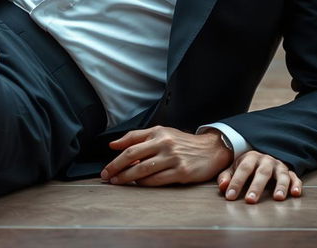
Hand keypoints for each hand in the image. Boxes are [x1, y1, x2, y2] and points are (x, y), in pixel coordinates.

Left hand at [100, 126, 232, 185]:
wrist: (210, 149)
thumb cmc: (182, 142)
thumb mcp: (162, 133)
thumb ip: (137, 137)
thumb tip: (113, 144)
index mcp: (158, 132)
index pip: (130, 142)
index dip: (116, 156)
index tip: (106, 167)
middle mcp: (164, 143)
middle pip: (133, 155)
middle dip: (116, 167)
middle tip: (106, 176)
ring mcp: (172, 158)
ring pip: (142, 169)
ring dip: (127, 178)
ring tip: (117, 182)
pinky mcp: (181, 172)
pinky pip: (157, 180)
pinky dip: (144, 183)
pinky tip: (138, 184)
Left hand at [217, 150, 302, 203]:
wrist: (262, 157)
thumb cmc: (246, 167)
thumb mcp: (234, 168)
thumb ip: (227, 177)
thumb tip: (223, 187)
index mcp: (251, 157)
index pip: (243, 169)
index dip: (236, 182)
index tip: (230, 197)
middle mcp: (266, 160)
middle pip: (262, 173)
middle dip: (256, 187)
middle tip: (250, 201)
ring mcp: (279, 166)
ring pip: (281, 175)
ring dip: (280, 186)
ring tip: (278, 198)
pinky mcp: (290, 173)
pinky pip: (295, 178)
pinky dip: (296, 185)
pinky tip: (295, 194)